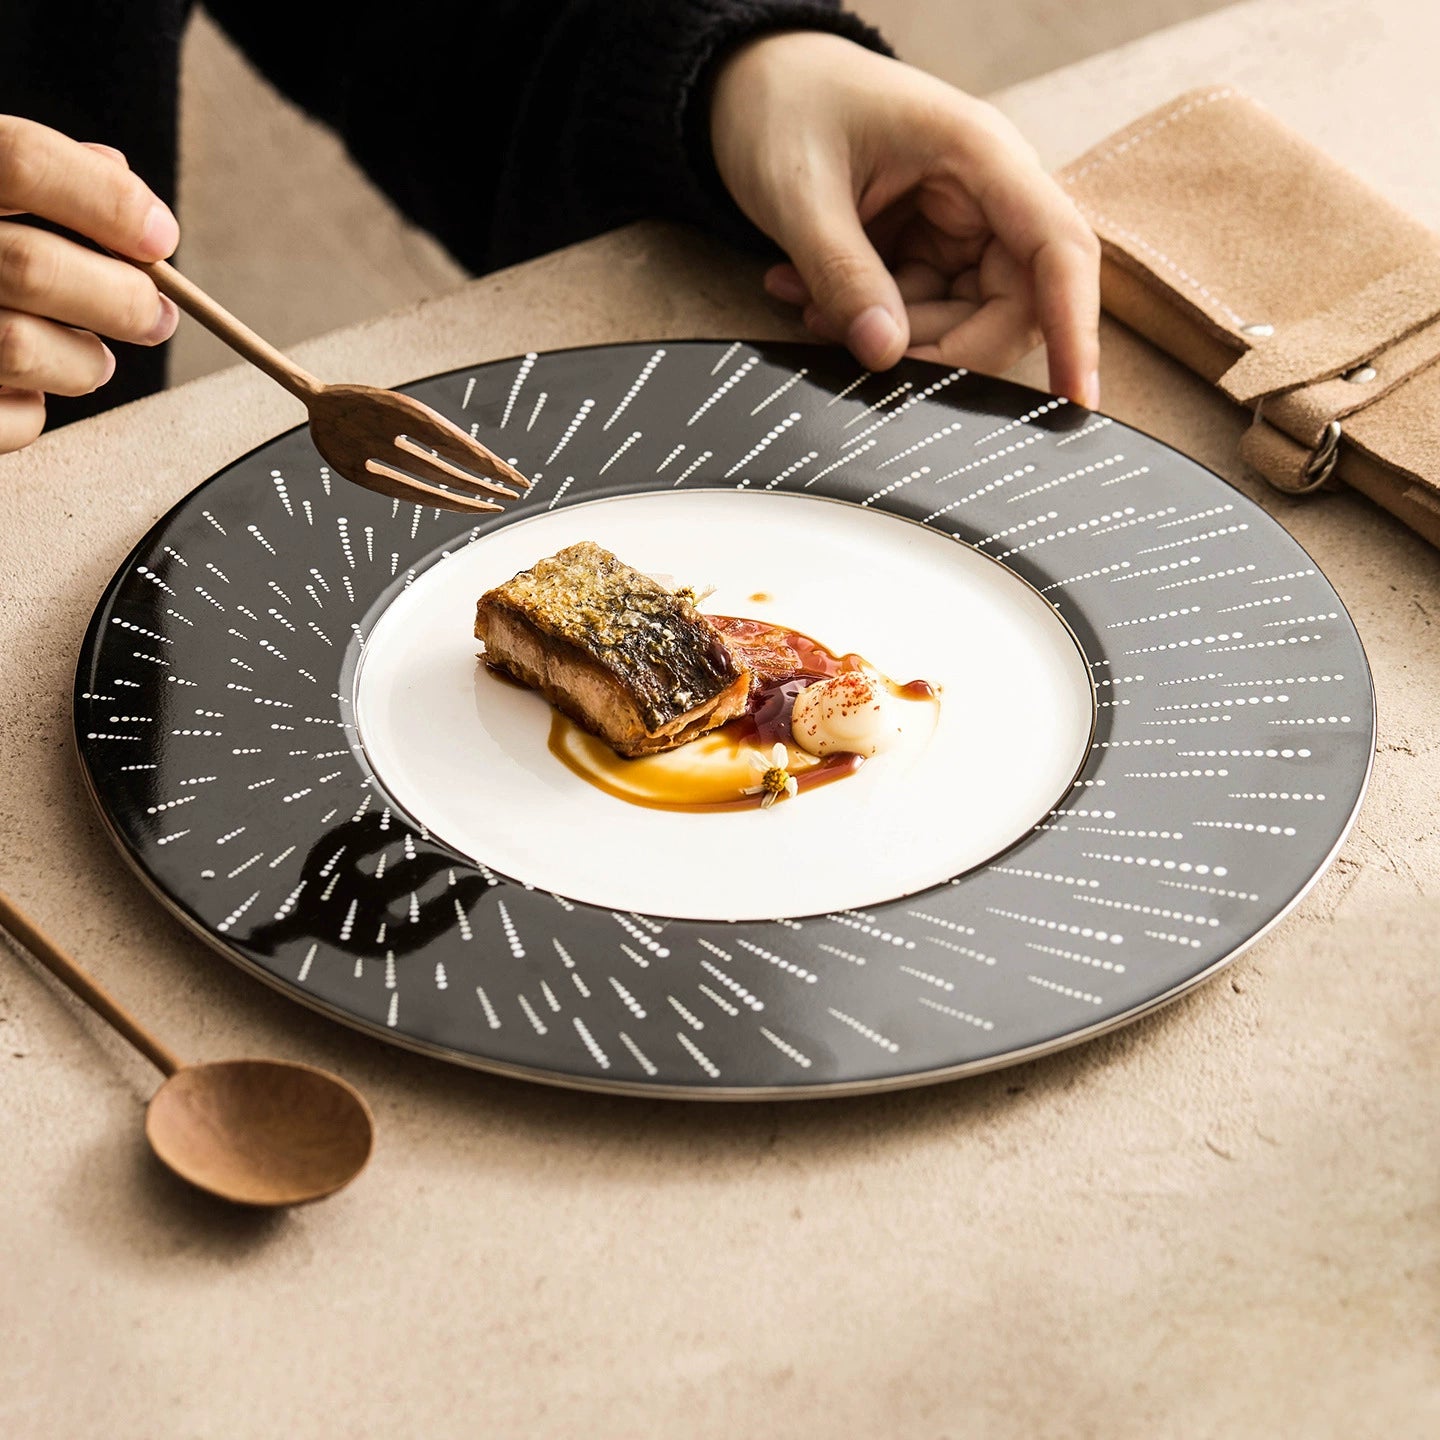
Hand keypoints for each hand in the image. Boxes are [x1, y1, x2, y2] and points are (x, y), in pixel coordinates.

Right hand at [0, 117, 179, 453]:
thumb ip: (26, 173)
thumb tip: (116, 173)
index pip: (21, 161)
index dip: (108, 200)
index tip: (162, 237)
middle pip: (34, 266)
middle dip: (122, 299)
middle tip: (156, 316)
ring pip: (22, 348)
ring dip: (85, 361)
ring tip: (93, 357)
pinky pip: (6, 418)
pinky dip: (31, 411)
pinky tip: (26, 390)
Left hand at [709, 33, 1100, 406]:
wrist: (755, 83)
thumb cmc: (785, 107)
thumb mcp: (799, 191)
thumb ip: (842, 274)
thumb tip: (884, 355)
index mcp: (981, 156)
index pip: (1058, 250)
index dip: (1076, 328)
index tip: (1077, 397)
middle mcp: (987, 196)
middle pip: (1011, 307)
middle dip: (935, 344)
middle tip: (854, 343)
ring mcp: (959, 228)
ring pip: (961, 322)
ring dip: (889, 336)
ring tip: (807, 304)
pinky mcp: (928, 253)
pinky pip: (920, 314)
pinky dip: (868, 322)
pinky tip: (806, 294)